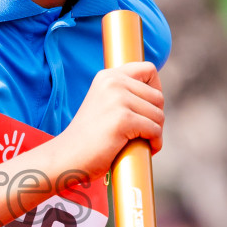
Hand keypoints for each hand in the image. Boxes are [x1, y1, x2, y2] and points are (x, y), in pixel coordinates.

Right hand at [51, 62, 163, 179]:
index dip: (156, 89)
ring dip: (156, 132)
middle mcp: (113, 82)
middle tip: (143, 132)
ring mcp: (118, 100)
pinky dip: (155, 143)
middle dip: (156, 117)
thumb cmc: (88, 137)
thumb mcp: (104, 104)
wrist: (67, 156)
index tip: (148, 108)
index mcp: (108, 76)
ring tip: (142, 141)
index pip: (148, 69)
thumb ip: (124, 94)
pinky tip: (146, 149)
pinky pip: (155, 130)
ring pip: (159, 115)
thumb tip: (158, 97)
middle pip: (158, 96)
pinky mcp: (123, 120)